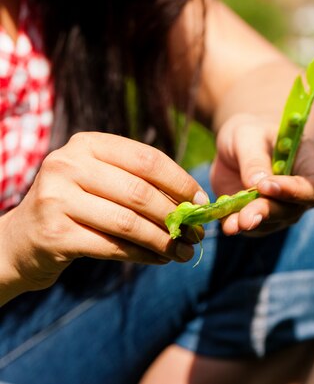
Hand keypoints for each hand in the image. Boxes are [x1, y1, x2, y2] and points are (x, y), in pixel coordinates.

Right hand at [0, 132, 205, 292]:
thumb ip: (139, 183)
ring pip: (129, 222)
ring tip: (185, 251)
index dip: (180, 181)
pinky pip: (114, 246)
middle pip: (140, 192)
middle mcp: (68, 165)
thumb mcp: (101, 182)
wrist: (20, 240)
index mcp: (86, 144)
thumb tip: (195, 202)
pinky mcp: (55, 234)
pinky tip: (161, 259)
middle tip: (197, 233)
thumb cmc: (75, 207)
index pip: (147, 159)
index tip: (202, 201)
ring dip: (164, 240)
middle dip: (176, 216)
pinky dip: (144, 255)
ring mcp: (57, 198)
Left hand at [210, 113, 313, 235]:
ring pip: (272, 222)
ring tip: (230, 225)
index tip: (266, 187)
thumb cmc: (252, 134)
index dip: (294, 191)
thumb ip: (254, 159)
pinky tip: (225, 223)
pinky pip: (253, 228)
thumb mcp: (249, 137)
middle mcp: (302, 193)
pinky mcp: (263, 219)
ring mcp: (284, 209)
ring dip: (250, 223)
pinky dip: (238, 226)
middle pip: (291, 210)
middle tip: (245, 216)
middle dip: (266, 212)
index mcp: (310, 165)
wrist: (239, 147)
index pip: (312, 186)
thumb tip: (256, 184)